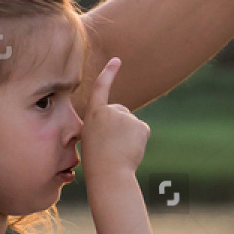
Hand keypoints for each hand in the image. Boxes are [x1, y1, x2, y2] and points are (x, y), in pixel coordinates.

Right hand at [78, 58, 149, 176]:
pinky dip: (139, 141)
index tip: (117, 60)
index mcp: (94, 114)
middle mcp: (110, 110)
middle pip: (121, 113)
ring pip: (131, 124)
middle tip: (111, 145)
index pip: (101, 88)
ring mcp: (126, 116)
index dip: (109, 73)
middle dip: (120, 126)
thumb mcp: (91, 137)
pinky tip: (131, 149)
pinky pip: (142, 131)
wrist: (108, 173)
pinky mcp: (140, 125)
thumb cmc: (96, 162)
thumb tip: (122, 124)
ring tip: (119, 150)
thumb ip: (103, 124)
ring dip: (129, 136)